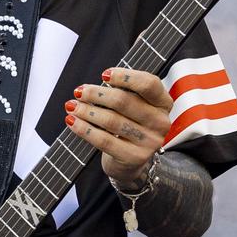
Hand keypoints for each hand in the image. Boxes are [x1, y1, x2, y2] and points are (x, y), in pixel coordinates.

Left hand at [66, 64, 171, 183]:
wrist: (131, 161)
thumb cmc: (130, 125)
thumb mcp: (134, 106)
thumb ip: (121, 92)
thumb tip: (88, 89)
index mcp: (163, 103)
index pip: (149, 83)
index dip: (125, 77)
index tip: (104, 75)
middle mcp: (161, 122)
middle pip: (124, 101)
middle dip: (97, 94)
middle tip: (79, 92)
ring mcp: (149, 142)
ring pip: (111, 121)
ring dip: (87, 111)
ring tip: (72, 106)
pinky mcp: (134, 158)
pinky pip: (104, 141)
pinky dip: (85, 129)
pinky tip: (73, 121)